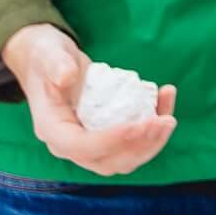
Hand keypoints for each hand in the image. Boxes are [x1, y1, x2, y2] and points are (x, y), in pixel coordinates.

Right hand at [0, 23, 177, 175]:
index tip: (139, 125)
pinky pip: (131, 142)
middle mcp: (69, 144)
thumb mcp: (47, 54)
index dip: (111, 141)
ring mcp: (89, 143)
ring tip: (169, 117)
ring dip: (151, 143)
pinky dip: (151, 130)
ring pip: (124, 158)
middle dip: (139, 146)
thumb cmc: (46, 57)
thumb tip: (67, 77)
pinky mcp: (105, 135)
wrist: (48, 62)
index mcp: (52, 129)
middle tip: (164, 122)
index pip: (80, 146)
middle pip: (107, 161)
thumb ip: (56, 64)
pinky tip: (164, 101)